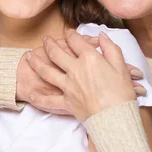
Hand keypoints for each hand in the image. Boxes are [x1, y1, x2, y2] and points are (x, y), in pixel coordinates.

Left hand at [25, 30, 140, 121]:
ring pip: (47, 72)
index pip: (76, 41)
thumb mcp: (121, 66)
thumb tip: (102, 35)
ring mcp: (68, 86)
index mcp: (89, 59)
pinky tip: (30, 94)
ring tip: (29, 56)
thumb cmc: (122, 94)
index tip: (69, 33)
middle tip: (46, 39)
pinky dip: (38, 98)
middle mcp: (75, 70)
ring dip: (36, 62)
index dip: (71, 35)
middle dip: (49, 44)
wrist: (116, 119)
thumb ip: (111, 48)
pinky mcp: (66, 103)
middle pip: (56, 53)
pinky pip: (48, 101)